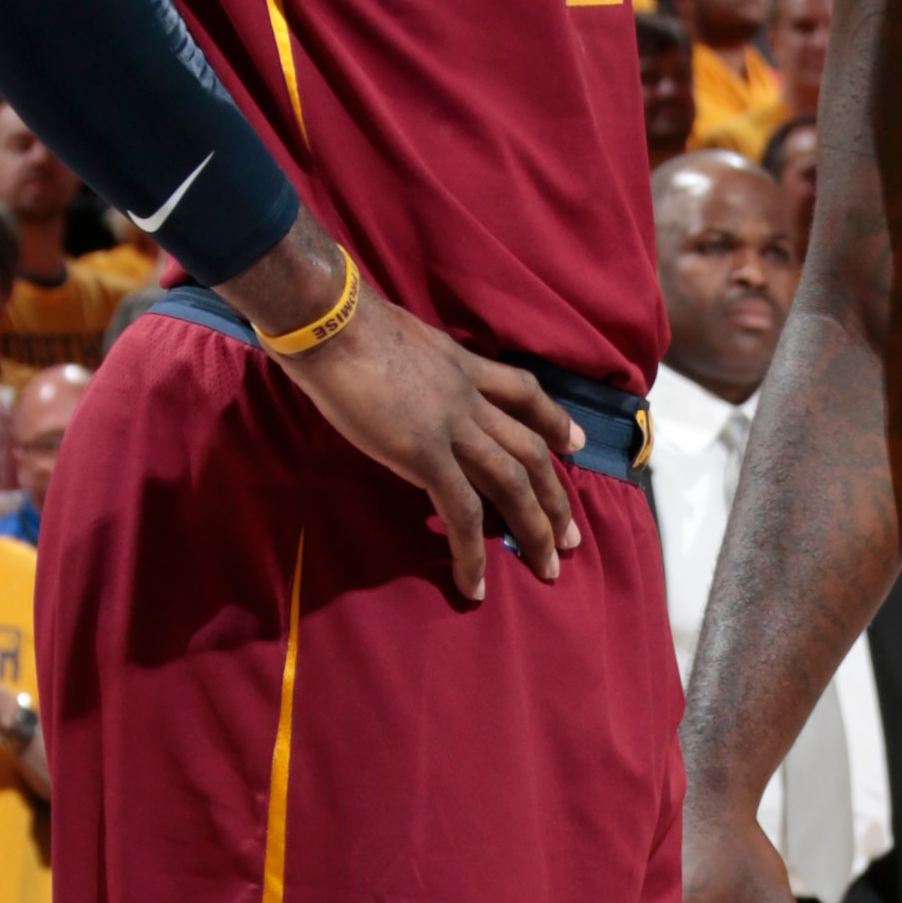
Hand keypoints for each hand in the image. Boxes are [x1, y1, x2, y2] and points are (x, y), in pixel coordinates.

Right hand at [274, 281, 581, 601]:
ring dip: (536, 529)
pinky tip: (476, 585)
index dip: (552, 420)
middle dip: (556, 497)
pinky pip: (461, 512)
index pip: (522, 392)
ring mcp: (452, 426)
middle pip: (530, 450)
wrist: (329, 318)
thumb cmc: (342, 319)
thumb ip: (413, 363)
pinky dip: (473, 553)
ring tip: (548, 568)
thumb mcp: (397, 336)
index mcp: (461, 364)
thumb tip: (401, 378)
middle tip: (571, 537)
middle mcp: (468, 396)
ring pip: (513, 483)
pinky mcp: (425, 454)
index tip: (572, 444)